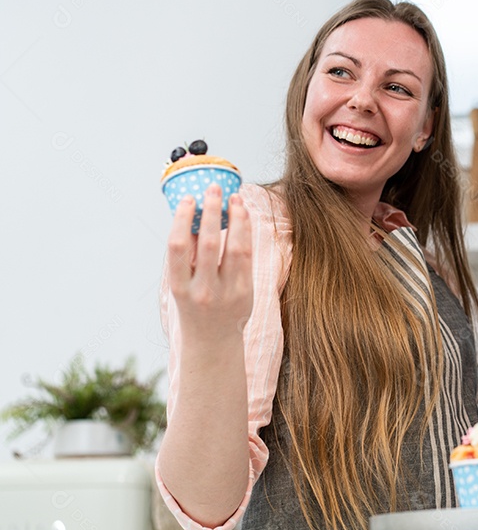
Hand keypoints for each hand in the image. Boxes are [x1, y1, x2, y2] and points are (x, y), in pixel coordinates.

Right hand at [166, 185, 252, 342]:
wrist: (212, 341)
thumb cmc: (193, 305)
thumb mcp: (182, 284)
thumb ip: (187, 255)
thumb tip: (194, 214)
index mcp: (179, 287)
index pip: (178, 247)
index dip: (182, 219)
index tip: (188, 198)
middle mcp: (203, 290)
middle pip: (208, 243)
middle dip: (211, 212)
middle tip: (214, 188)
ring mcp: (227, 292)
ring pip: (234, 248)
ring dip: (235, 219)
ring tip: (235, 199)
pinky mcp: (246, 292)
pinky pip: (248, 256)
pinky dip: (246, 233)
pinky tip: (244, 217)